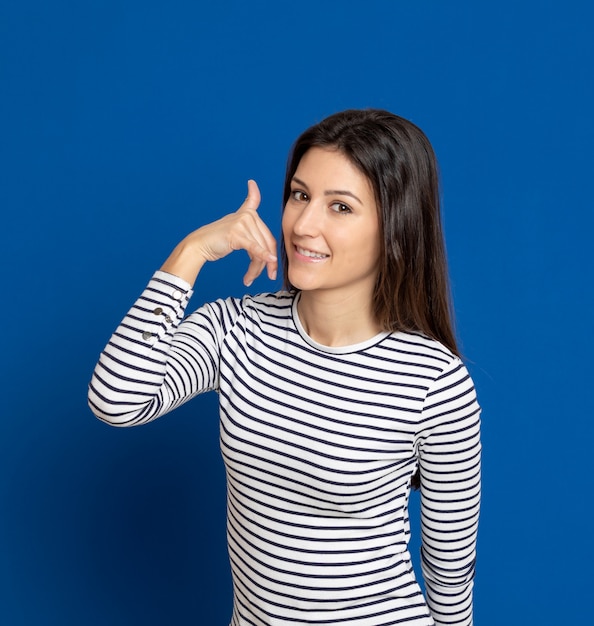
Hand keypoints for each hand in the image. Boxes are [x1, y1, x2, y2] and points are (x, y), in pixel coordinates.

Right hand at [160, 180, 277, 286]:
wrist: (198, 246)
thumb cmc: (216, 243)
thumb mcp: (235, 235)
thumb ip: (252, 238)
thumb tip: (270, 257)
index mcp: (244, 213)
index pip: (252, 201)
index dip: (253, 192)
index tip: (251, 183)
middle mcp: (246, 216)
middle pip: (267, 240)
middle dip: (268, 261)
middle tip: (270, 275)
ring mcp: (242, 223)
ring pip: (261, 249)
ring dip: (257, 268)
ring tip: (250, 279)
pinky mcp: (237, 234)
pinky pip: (254, 248)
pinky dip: (263, 257)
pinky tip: (270, 262)